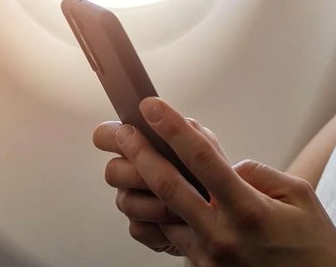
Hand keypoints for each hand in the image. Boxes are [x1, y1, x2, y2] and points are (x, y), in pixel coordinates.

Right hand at [93, 115, 228, 255]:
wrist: (227, 213)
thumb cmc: (216, 172)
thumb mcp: (208, 147)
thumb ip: (183, 129)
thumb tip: (151, 106)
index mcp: (141, 143)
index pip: (107, 135)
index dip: (110, 134)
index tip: (127, 131)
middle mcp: (131, 171)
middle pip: (113, 171)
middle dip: (139, 174)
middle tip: (168, 174)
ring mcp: (134, 201)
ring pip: (126, 202)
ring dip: (157, 204)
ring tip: (186, 207)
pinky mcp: (143, 230)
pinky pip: (139, 229)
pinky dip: (162, 228)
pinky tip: (183, 226)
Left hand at [101, 97, 335, 266]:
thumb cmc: (315, 248)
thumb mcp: (300, 198)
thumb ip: (260, 175)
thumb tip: (229, 167)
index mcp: (248, 210)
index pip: (202, 159)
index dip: (174, 129)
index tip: (153, 107)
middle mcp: (222, 235)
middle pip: (168, 186)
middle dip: (140, 153)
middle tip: (122, 131)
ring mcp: (209, 258)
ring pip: (162, 215)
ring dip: (142, 186)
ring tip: (128, 161)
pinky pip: (172, 239)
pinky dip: (159, 215)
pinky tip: (152, 198)